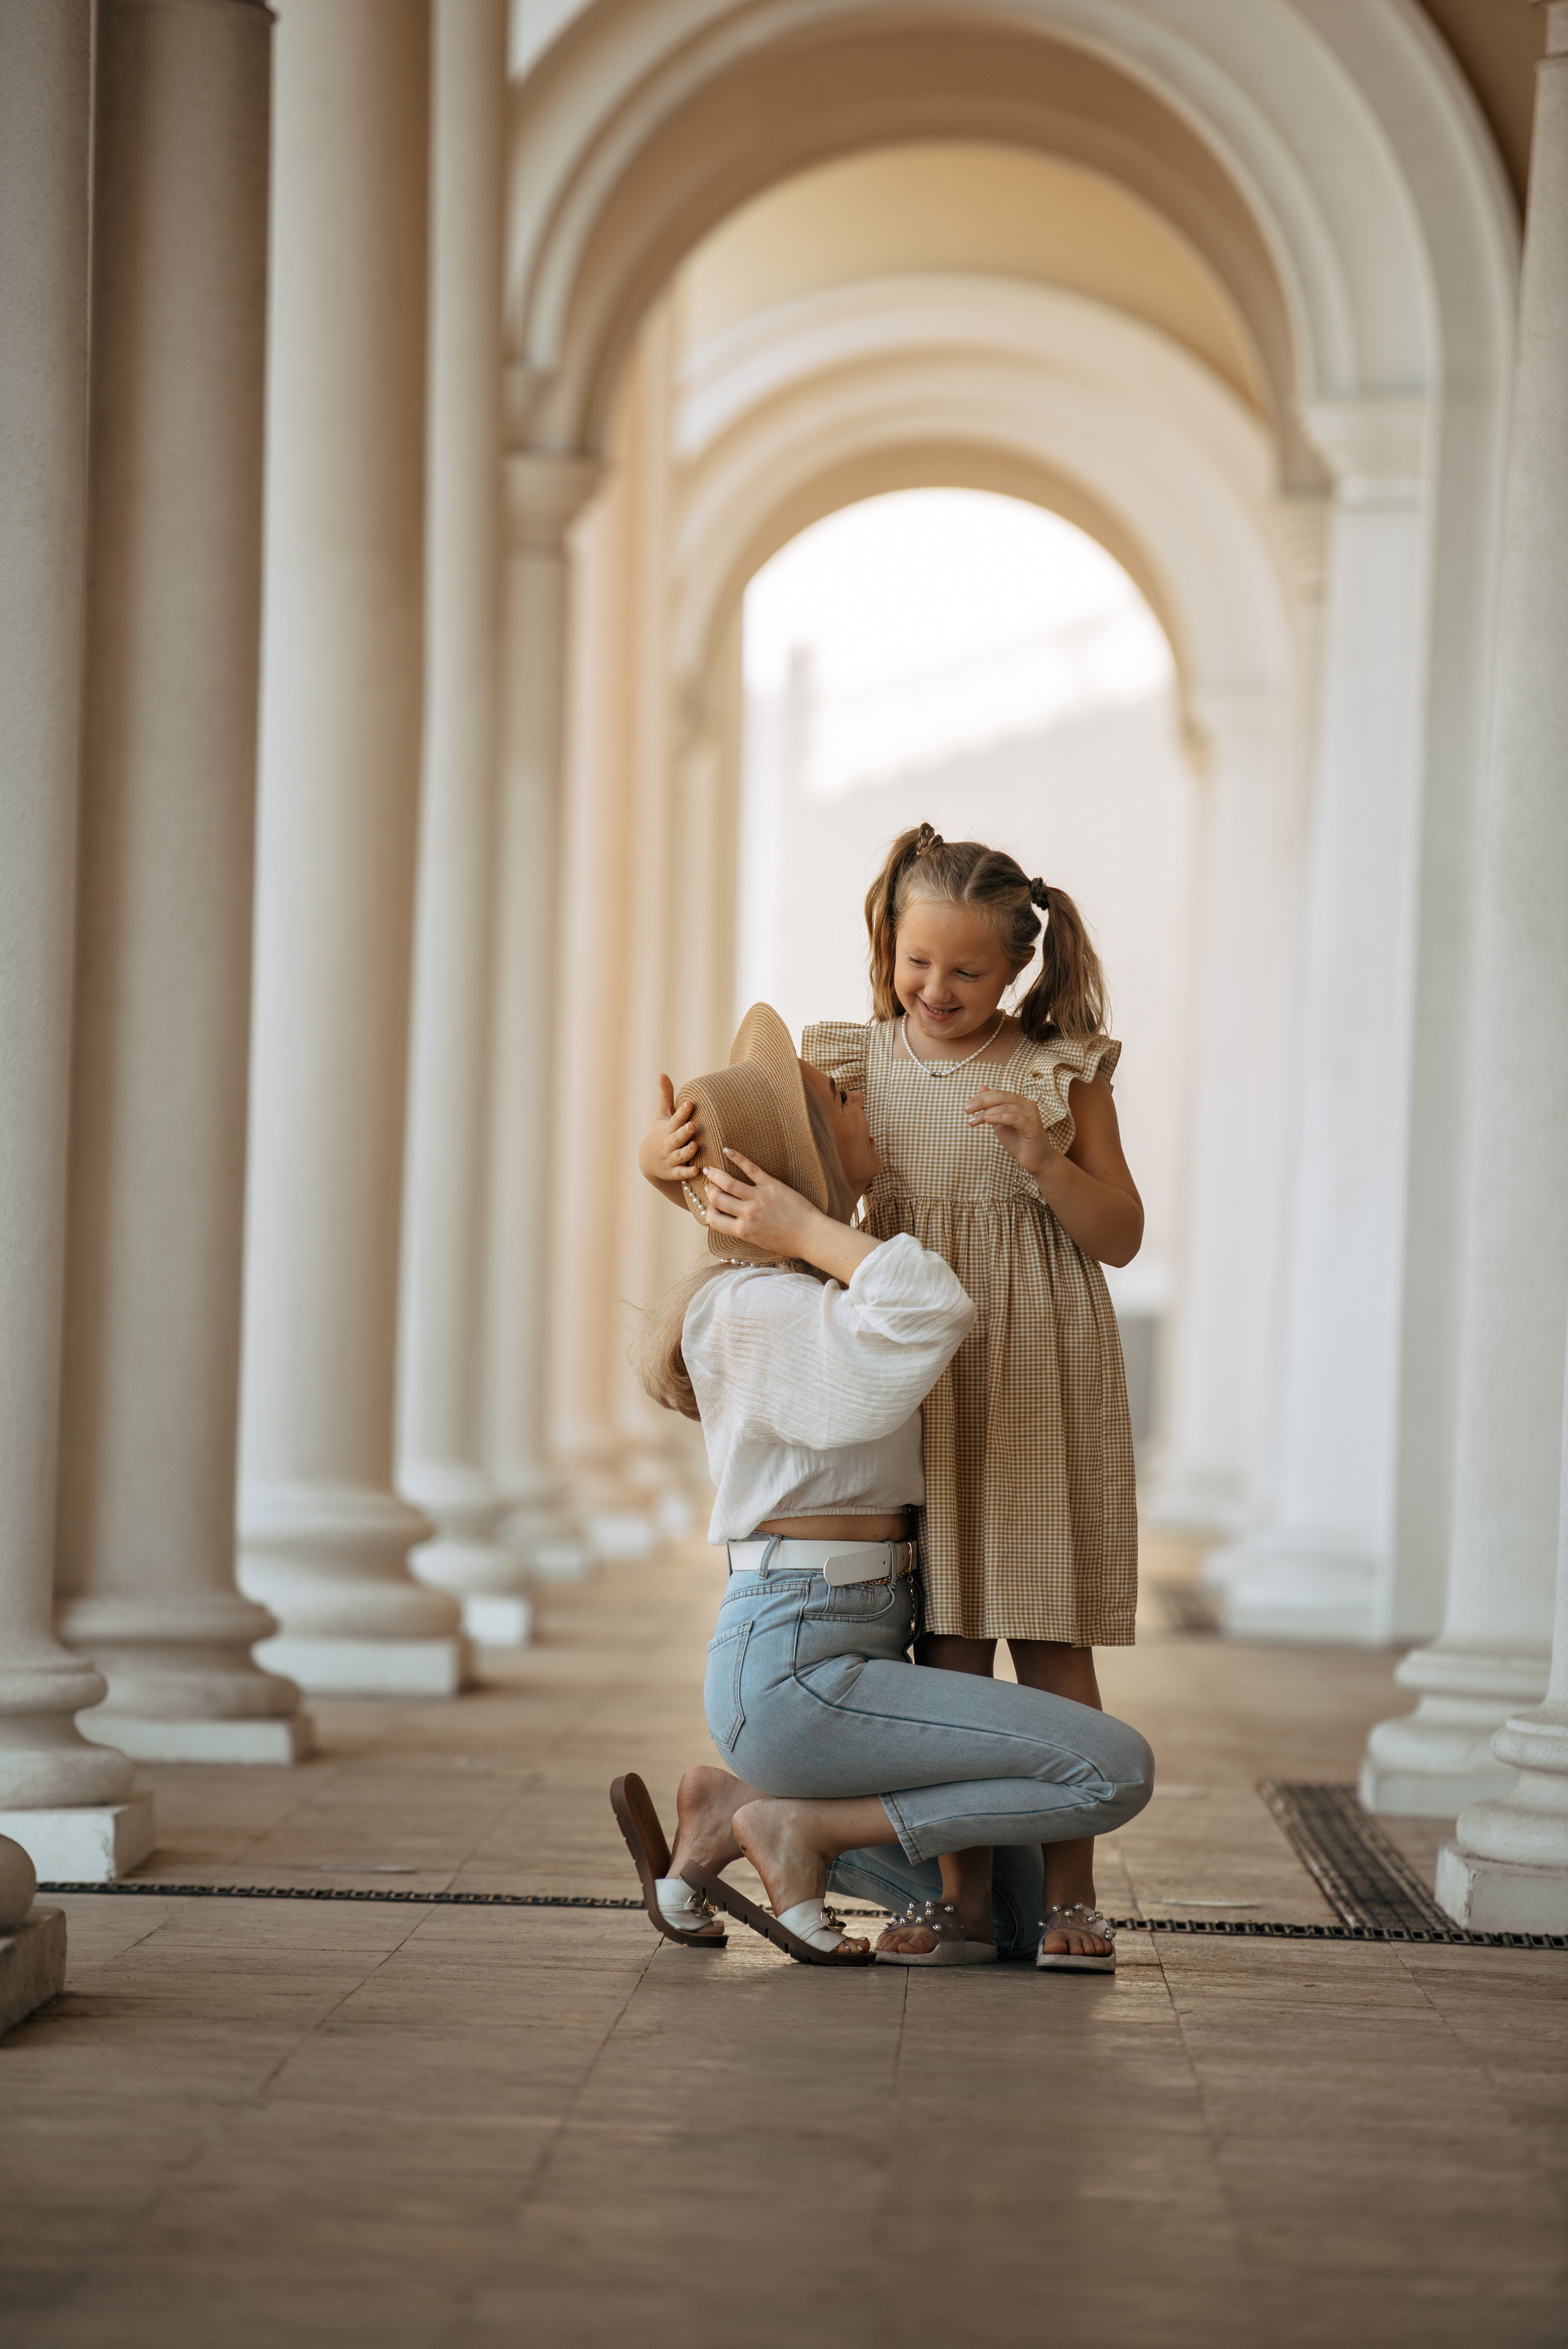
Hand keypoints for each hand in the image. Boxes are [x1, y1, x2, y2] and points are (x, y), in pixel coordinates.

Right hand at [638, 1074, 698, 1189]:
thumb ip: (665, 1096)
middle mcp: (668, 1143)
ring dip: (687, 1152)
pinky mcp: (674, 1172)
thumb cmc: (662, 1132)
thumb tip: (662, 1074)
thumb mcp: (662, 1115)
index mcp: (667, 1128)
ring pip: (679, 1156)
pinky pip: (681, 1173)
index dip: (682, 1112)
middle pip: (676, 1138)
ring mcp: (671, 1158)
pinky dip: (688, 1173)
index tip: (689, 1103)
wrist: (649, 1161)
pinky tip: (698, 1171)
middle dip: (684, 1132)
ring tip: (694, 1146)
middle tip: (692, 1125)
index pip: (675, 1119)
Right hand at [700, 1150, 824, 1257]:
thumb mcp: (760, 1243)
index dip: (708, 1212)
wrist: (811, 1236)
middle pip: (718, 1199)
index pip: (714, 1220)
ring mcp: (758, 1198)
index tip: (710, 1207)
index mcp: (743, 1230)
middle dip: (710, 1191)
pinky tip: (728, 1151)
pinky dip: (738, 1158)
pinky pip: (751, 1169)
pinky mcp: (771, 1185)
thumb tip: (732, 1223)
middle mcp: (747, 1214)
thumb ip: (744, 1232)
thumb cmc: (788, 1242)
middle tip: (708, 1185)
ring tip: (709, 1169)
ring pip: (728, 1182)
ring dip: (715, 1174)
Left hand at [964, 1087, 1048, 1176]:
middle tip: (966, 1109)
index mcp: (1019, 1102)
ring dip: (986, 1113)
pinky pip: (1014, 1118)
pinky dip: (999, 1117)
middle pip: (1001, 1097)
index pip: (998, 1093)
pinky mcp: (1033, 1126)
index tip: (966, 1106)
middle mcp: (1027, 1104)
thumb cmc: (1018, 1142)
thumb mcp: (1000, 1123)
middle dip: (981, 1102)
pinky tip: (987, 1120)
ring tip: (973, 1120)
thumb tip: (981, 1088)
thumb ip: (991, 1108)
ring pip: (1006, 1107)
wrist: (1035, 1160)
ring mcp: (1032, 1114)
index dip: (981, 1098)